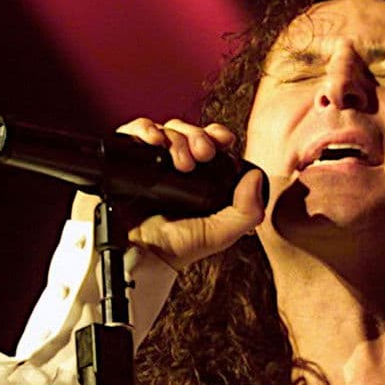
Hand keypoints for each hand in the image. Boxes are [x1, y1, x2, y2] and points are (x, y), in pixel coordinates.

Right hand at [70, 117, 264, 268]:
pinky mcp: (128, 160)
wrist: (140, 255)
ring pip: (165, 129)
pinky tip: (153, 142)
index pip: (210, 141)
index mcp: (200, 176)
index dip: (216, 134)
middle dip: (198, 136)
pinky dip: (144, 130)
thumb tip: (256, 177)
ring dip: (176, 138)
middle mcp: (175, 165)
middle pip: (188, 131)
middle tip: (202, 154)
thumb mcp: (221, 233)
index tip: (222, 140)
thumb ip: (247, 211)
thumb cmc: (177, 247)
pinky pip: (133, 132)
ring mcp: (151, 161)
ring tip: (179, 162)